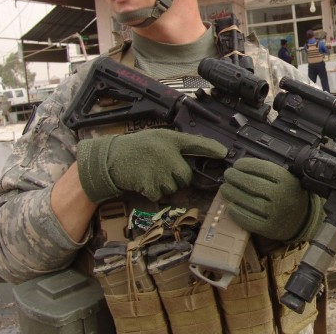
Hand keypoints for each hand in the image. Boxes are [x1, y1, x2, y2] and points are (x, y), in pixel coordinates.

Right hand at [77, 129, 227, 202]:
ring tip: (149, 173)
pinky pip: (160, 195)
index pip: (195, 142)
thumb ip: (176, 147)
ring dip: (164, 186)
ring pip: (173, 187)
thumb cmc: (136, 149)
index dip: (211, 148)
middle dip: (177, 178)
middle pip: (186, 176)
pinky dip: (152, 192)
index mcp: (170, 139)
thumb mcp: (157, 139)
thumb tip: (194, 159)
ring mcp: (159, 168)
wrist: (110, 158)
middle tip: (160, 170)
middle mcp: (167, 152)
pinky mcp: (150, 183)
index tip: (225, 153)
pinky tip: (142, 181)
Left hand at [219, 158, 323, 242]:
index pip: (263, 168)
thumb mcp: (287, 179)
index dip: (247, 165)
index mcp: (287, 180)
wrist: (303, 219)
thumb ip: (269, 173)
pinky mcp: (269, 229)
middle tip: (228, 175)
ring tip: (224, 188)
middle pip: (252, 184)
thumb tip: (242, 167)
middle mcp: (282, 196)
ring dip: (232, 194)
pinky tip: (230, 206)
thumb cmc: (290, 194)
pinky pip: (248, 220)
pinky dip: (236, 213)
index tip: (237, 164)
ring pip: (248, 202)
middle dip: (236, 178)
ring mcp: (275, 214)